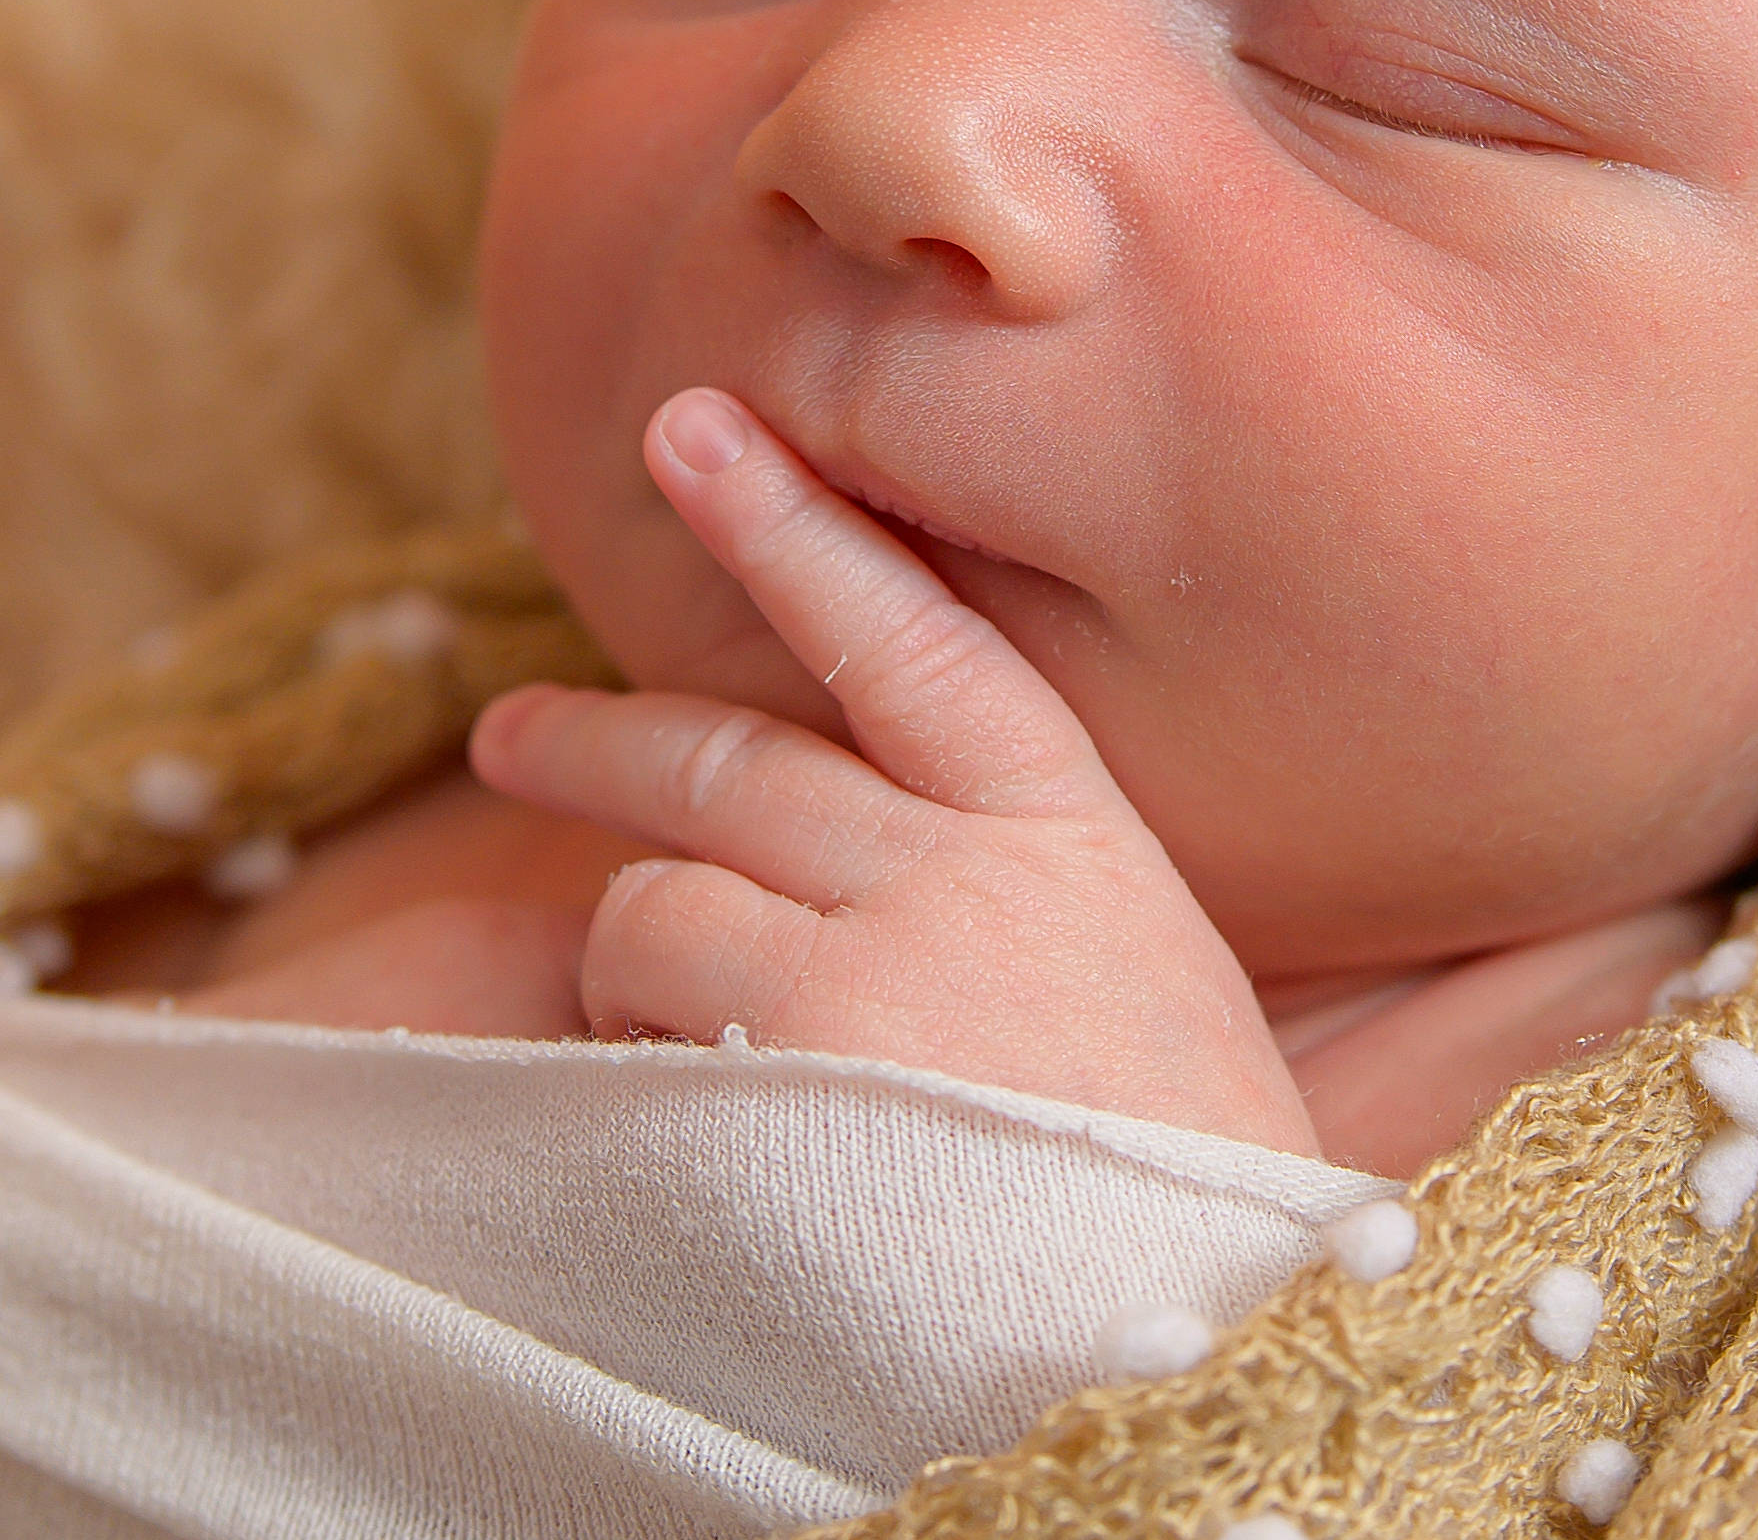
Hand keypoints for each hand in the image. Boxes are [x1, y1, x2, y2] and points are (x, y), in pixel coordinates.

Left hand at [470, 389, 1317, 1154]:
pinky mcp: (781, 1070)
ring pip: (660, 890)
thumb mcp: (1146, 989)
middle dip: (605, 732)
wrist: (1210, 1361)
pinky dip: (632, 1051)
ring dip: (641, 956)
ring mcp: (871, 964)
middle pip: (739, 752)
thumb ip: (1013, 888)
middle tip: (513, 728)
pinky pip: (636, 1006)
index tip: (696, 430)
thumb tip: (853, 833)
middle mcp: (969, 872)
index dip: (800, 531)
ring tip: (679, 1046)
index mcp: (1078, 840)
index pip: (919, 642)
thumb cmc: (1178, 1194)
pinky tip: (697, 1122)